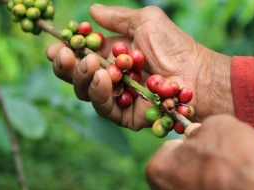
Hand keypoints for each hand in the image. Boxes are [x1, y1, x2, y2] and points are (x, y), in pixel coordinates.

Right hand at [46, 5, 233, 129]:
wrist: (196, 73)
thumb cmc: (174, 46)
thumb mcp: (145, 22)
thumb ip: (117, 18)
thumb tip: (91, 10)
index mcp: (113, 56)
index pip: (82, 55)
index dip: (66, 51)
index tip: (56, 45)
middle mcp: (112, 78)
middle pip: (78, 77)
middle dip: (67, 66)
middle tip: (66, 55)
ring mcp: (119, 97)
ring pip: (87, 93)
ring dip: (82, 78)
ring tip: (89, 64)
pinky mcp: (127, 115)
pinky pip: (105, 108)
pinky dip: (99, 94)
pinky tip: (101, 78)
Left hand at [145, 114, 253, 189]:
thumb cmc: (235, 158)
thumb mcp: (217, 125)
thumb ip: (199, 130)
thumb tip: (196, 135)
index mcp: (157, 170)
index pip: (170, 150)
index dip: (189, 144)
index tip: (206, 145)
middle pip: (177, 175)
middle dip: (193, 167)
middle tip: (217, 162)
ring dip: (203, 188)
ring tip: (227, 181)